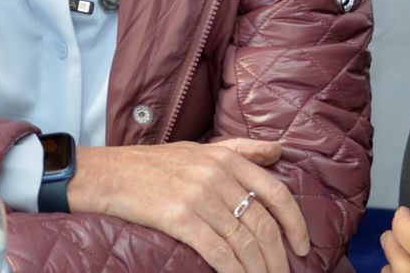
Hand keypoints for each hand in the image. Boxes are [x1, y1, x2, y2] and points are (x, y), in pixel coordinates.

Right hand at [67, 139, 309, 272]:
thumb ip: (241, 150)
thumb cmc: (152, 164)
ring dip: (259, 270)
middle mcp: (215, 175)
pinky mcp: (180, 218)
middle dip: (278, 258)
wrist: (107, 175)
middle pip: (263, 224)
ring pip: (244, 243)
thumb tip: (280, 151)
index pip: (276, 192)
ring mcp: (198, 197)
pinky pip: (219, 252)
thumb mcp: (198, 148)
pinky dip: (234, 272)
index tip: (303, 247)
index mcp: (224, 158)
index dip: (295, 224)